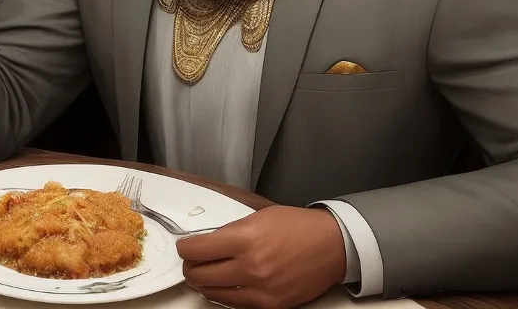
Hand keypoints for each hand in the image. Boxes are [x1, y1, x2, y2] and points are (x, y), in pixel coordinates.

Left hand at [178, 205, 347, 308]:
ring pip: (213, 293)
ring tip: (206, 273)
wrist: (332, 246)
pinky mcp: (271, 305)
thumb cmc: (298, 227)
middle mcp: (250, 267)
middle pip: (199, 275)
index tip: (186, 247)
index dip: (185, 249)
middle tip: (193, 261)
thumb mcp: (257, 218)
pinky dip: (225, 295)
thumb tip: (206, 244)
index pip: (196, 251)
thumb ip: (229, 232)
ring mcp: (261, 290)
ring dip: (204, 283)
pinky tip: (226, 285)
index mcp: (244, 240)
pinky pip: (235, 305)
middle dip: (191, 267)